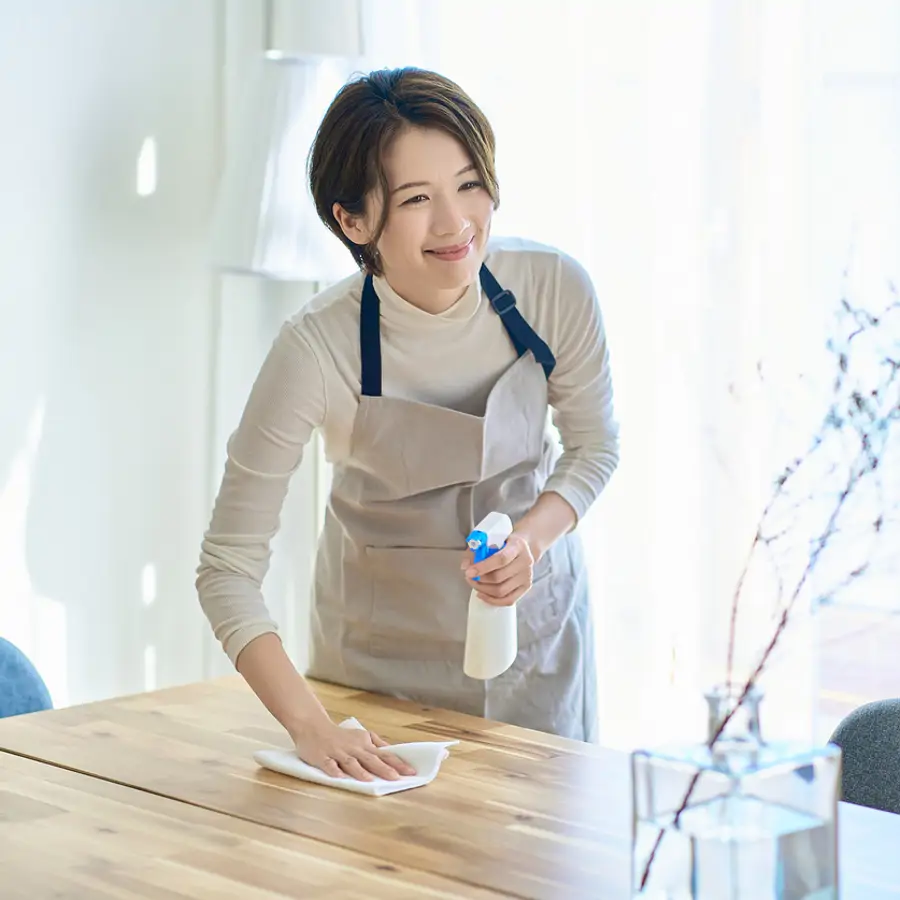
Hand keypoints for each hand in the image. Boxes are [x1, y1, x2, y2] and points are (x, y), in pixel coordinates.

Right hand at [291, 718, 416, 781]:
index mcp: (364, 743)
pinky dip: (335, 771)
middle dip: (384, 768)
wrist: (313, 726)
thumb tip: (394, 751)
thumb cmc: (340, 735)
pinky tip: (341, 778)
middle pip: (371, 759)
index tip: (411, 772)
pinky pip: (329, 765)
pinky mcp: (322, 757)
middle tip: (397, 778)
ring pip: (351, 762)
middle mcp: (353, 748)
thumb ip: (377, 743)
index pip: (384, 754)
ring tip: (371, 780)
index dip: (398, 763)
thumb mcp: (361, 736)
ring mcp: (337, 752)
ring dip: (361, 771)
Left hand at [462, 532, 534, 606]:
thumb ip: (475, 550)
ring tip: (474, 583)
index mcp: (517, 546)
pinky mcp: (526, 587)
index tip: (469, 572)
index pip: (501, 559)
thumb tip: (465, 566)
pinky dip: (492, 600)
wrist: (524, 547)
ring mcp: (527, 576)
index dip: (483, 567)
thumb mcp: (490, 539)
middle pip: (500, 577)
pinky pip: (508, 600)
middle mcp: (525, 562)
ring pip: (502, 591)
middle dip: (480, 580)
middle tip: (468, 577)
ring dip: (483, 590)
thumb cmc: (504, 543)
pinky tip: (482, 594)